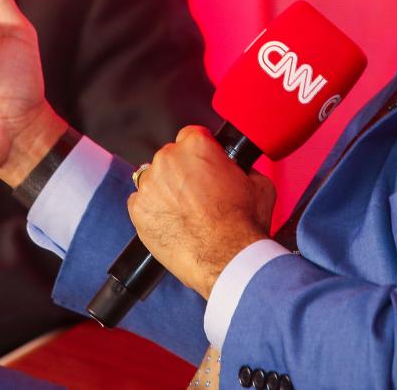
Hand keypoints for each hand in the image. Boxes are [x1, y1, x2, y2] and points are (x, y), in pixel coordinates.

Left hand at [127, 126, 276, 297]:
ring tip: (185, 213)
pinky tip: (172, 224)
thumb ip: (243, 168)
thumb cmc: (244, 224)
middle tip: (199, 196)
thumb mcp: (259, 184)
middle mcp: (168, 158)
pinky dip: (153, 211)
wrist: (227, 260)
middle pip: (170, 157)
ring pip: (154, 180)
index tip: (205, 167)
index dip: (201, 153)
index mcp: (196, 145)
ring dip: (165, 191)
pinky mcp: (137, 210)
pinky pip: (141, 203)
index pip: (191, 136)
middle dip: (182, 172)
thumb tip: (240, 170)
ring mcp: (149, 184)